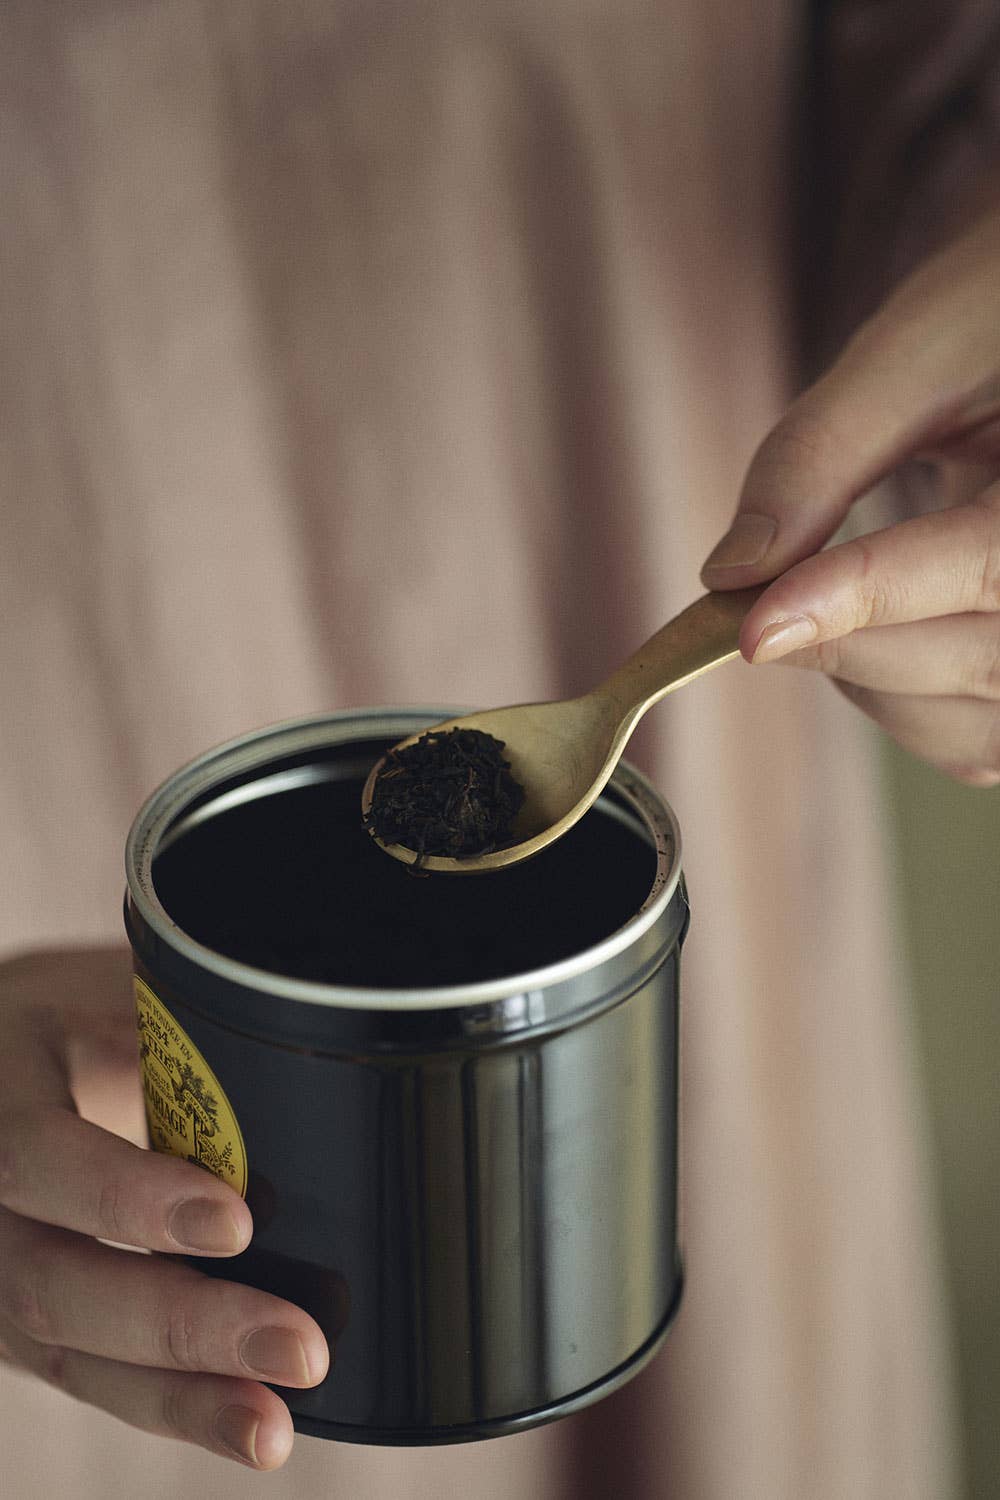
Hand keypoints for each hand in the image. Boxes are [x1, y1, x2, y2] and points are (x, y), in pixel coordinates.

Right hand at [0, 947, 328, 1468]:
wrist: (10, 1062)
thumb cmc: (82, 1019)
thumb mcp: (112, 994)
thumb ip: (179, 1026)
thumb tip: (309, 1034)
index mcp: (1, 1085)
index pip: (38, 1155)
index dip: (127, 1198)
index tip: (235, 1221)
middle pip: (52, 1280)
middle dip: (180, 1324)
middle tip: (297, 1344)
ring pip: (64, 1349)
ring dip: (179, 1395)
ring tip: (272, 1424)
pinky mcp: (22, 1321)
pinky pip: (86, 1374)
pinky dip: (172, 1405)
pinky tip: (245, 1421)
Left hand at [702, 208, 999, 786]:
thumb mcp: (926, 342)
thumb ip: (825, 449)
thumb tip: (733, 571)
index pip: (984, 568)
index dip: (863, 599)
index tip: (750, 626)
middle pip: (976, 660)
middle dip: (841, 638)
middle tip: (750, 595)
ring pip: (970, 730)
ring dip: (867, 679)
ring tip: (830, 593)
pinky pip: (975, 744)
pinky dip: (902, 704)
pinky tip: (874, 630)